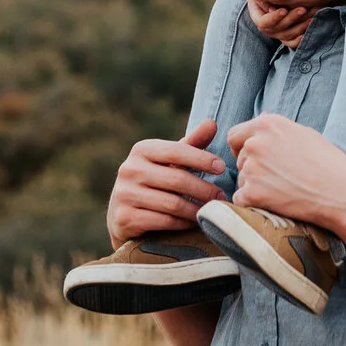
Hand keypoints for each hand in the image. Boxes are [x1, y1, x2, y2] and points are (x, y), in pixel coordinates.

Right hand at [106, 119, 228, 246]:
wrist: (122, 213)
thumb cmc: (154, 181)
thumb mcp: (170, 160)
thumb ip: (191, 143)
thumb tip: (212, 123)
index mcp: (141, 150)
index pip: (176, 151)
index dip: (201, 159)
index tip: (222, 167)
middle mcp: (129, 170)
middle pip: (177, 180)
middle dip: (204, 189)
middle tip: (222, 196)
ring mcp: (125, 194)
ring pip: (173, 204)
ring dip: (197, 209)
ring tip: (210, 211)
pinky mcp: (125, 218)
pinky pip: (164, 221)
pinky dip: (183, 223)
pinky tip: (192, 222)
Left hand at [226, 114, 345, 231]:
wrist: (342, 193)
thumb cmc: (329, 164)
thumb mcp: (305, 134)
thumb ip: (278, 128)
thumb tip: (262, 117)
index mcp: (268, 124)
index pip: (235, 135)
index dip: (242, 148)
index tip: (254, 159)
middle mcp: (256, 142)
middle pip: (239, 159)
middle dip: (252, 168)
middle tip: (276, 180)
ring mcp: (252, 168)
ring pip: (241, 180)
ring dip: (254, 187)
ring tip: (282, 192)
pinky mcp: (252, 193)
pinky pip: (240, 200)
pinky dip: (252, 205)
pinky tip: (273, 204)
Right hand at [246, 0, 310, 46]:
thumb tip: (272, 9)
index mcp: (258, 17)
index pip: (263, 22)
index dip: (273, 18)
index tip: (284, 10)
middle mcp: (267, 28)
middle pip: (278, 29)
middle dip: (291, 19)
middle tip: (303, 9)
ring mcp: (277, 33)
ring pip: (287, 36)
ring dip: (300, 27)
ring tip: (311, 18)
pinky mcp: (287, 36)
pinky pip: (292, 42)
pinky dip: (299, 40)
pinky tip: (307, 33)